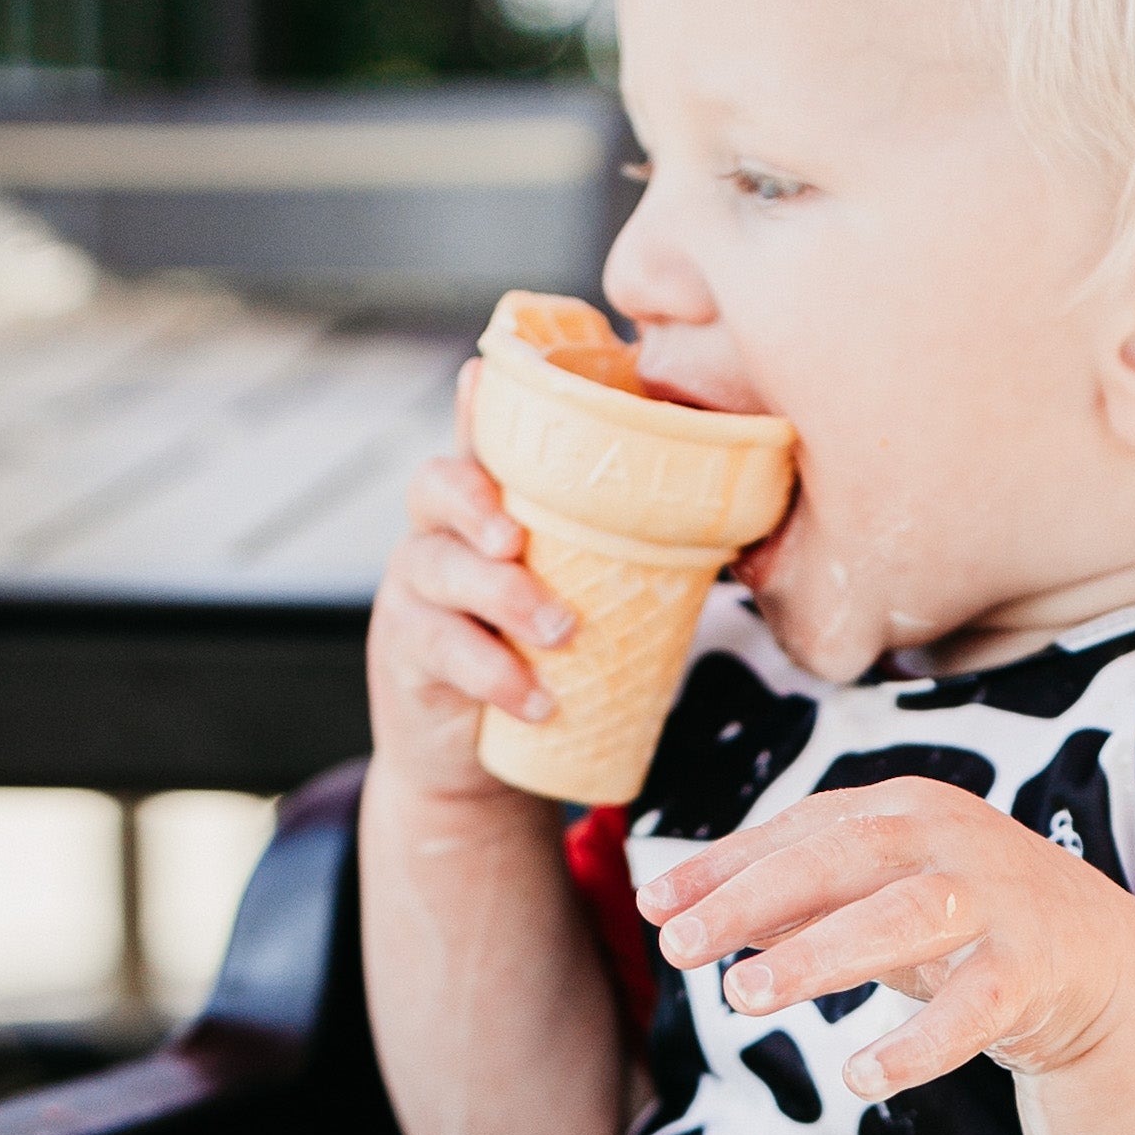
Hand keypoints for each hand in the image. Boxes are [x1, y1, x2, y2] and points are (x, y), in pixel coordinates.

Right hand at [366, 358, 577, 801]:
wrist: (475, 756)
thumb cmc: (540, 657)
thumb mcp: (573, 594)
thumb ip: (617, 552)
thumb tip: (730, 517)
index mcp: (482, 510)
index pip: (474, 446)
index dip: (473, 409)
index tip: (482, 377)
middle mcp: (437, 537)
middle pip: (435, 489)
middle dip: (476, 505)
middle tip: (518, 539)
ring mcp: (414, 595)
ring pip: (439, 570)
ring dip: (503, 597)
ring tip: (561, 630)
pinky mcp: (405, 656)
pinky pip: (441, 652)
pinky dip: (494, 675)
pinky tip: (539, 699)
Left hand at [636, 779, 1134, 1098]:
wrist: (1094, 955)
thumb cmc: (958, 915)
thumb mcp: (874, 895)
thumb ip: (790, 898)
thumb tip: (679, 911)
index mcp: (902, 809)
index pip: (800, 831)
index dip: (724, 866)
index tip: (654, 906)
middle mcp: (949, 840)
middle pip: (842, 859)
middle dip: (754, 900)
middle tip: (679, 947)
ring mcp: (996, 901)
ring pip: (901, 919)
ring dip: (820, 956)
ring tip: (743, 995)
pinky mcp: (1032, 970)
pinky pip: (972, 1010)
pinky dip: (916, 1046)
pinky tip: (857, 1077)